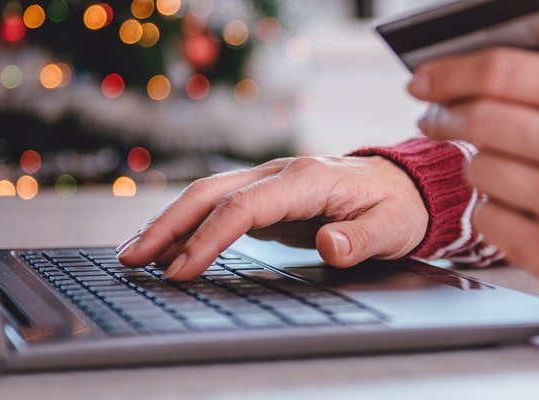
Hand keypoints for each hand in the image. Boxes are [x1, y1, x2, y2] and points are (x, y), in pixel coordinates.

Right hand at [116, 156, 427, 280]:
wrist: (405, 186)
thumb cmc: (398, 207)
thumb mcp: (392, 228)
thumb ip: (360, 238)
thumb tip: (329, 243)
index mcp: (308, 178)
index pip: (245, 207)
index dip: (210, 238)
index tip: (182, 268)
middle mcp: (281, 173)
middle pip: (211, 193)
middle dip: (168, 225)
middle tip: (132, 258)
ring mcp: (270, 181)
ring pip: (208, 196)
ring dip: (169, 223)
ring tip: (134, 254)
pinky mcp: (266, 196)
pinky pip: (219, 207)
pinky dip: (189, 225)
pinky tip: (167, 248)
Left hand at [411, 48, 538, 307]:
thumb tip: (458, 76)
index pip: (501, 73)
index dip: (450, 74)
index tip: (425, 81)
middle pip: (482, 120)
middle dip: (447, 117)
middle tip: (438, 120)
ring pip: (478, 169)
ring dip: (479, 168)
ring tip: (507, 171)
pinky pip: (485, 218)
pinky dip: (492, 211)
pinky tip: (519, 208)